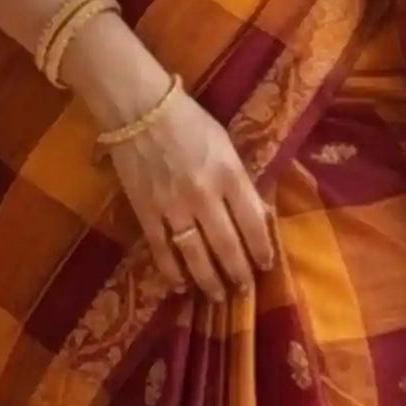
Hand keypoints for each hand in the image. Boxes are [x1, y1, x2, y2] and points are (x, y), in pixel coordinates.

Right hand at [105, 81, 276, 299]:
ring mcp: (172, 207)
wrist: (138, 109)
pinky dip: (171, 271)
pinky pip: (160, 249)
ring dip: (209, 280)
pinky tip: (180, 285)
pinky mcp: (145, 212)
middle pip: (227, 246)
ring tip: (218, 296)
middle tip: (244, 290)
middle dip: (239, 273)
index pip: (253, 222)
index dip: (262, 249)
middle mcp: (204, 196)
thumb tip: (257, 215)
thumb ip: (240, 181)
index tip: (267, 265)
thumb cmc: (188, 121)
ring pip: (195, 255)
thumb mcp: (225, 145)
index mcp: (229, 174)